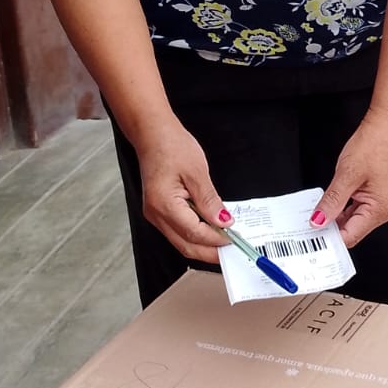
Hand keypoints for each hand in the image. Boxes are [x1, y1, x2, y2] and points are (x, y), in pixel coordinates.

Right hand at [136, 120, 228, 263]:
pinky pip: (177, 232)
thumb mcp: (197, 172)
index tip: (235, 239)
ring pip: (181, 241)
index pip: (194, 233)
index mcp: (164, 204)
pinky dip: (195, 235)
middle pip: (185, 245)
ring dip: (203, 246)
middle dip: (210, 252)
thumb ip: (210, 200)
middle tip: (232, 252)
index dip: (216, 239)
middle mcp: (155, 215)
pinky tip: (210, 231)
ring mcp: (155, 215)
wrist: (152, 135)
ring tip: (225, 243)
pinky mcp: (159, 211)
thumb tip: (223, 222)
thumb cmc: (171, 146)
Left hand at [311, 109, 387, 250]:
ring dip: (333, 219)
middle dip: (329, 229)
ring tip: (315, 213)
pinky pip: (353, 210)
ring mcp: (378, 204)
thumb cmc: (374, 146)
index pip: (350, 236)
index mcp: (379, 209)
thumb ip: (332, 201)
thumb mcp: (346, 174)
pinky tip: (327, 205)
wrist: (386, 127)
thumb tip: (319, 221)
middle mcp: (382, 211)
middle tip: (306, 226)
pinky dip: (339, 210)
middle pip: (350, 231)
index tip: (309, 237)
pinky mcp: (373, 197)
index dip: (329, 239)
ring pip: (350, 221)